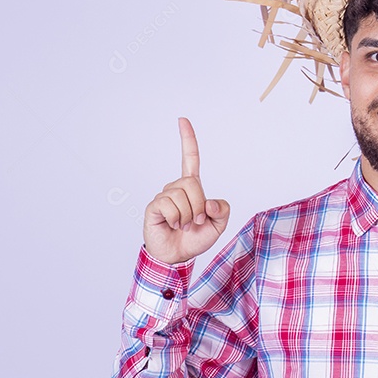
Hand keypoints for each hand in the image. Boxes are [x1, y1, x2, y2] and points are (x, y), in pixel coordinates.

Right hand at [142, 117, 230, 264]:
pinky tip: (172, 225)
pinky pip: (170, 205)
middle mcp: (176, 187)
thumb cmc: (195, 238)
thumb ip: (222, 210)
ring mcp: (164, 196)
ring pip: (182, 196)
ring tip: (182, 225)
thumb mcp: (218, 224)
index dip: (187, 139)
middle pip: (192, 183)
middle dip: (198, 206)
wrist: (177, 257)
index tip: (182, 119)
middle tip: (195, 221)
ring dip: (187, 216)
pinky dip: (176, 219)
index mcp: (192, 187)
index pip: (190, 158)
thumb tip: (209, 201)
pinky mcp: (154, 206)